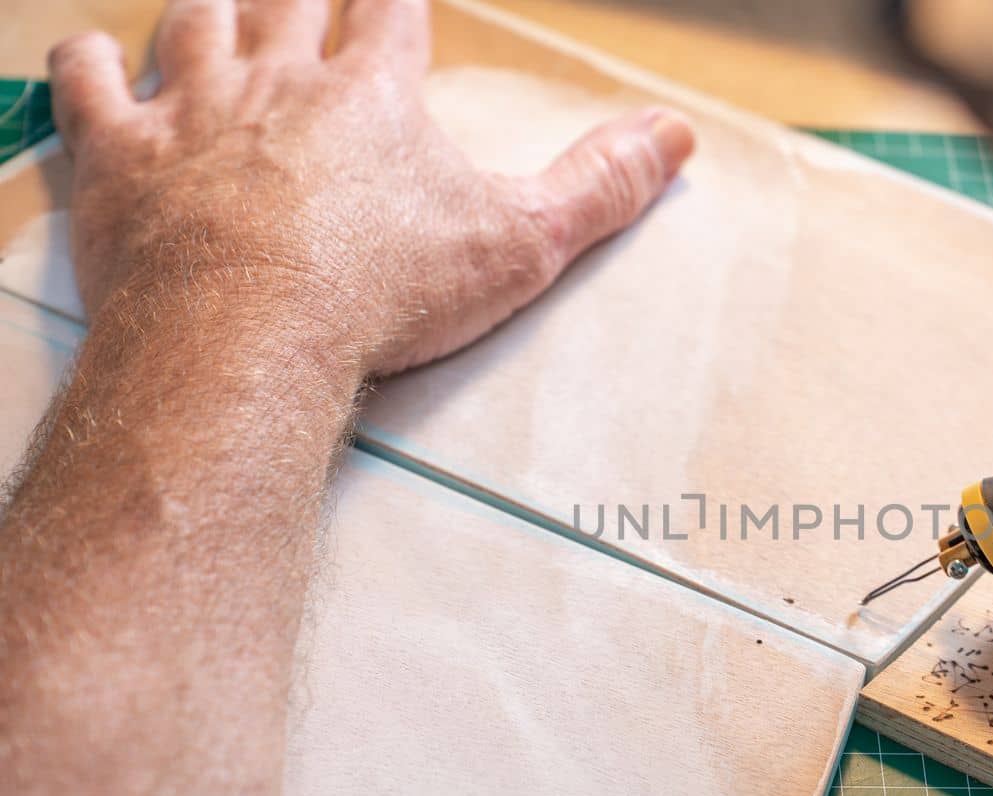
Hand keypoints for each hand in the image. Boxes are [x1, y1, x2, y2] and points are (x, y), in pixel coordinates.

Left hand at [46, 0, 693, 381]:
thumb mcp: (520, 245)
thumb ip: (600, 186)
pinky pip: (91, 88)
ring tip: (225, 2)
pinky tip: (101, 61)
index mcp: (371, 93)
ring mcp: (190, 112)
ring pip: (193, 20)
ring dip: (210, 7)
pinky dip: (93, 67)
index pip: (387, 9)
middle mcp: (276, 79)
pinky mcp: (120, 162)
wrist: (246, 339)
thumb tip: (675, 132)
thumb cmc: (381, 295)